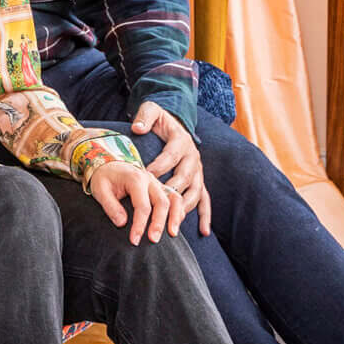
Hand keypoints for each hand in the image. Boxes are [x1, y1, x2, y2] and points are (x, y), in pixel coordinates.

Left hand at [86, 155, 179, 243]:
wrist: (109, 164)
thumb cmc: (104, 177)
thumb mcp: (99, 190)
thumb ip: (110, 206)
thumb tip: (122, 223)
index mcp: (135, 178)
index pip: (142, 205)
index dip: (140, 225)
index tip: (134, 240)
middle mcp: (150, 179)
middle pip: (162, 202)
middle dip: (159, 223)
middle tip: (153, 240)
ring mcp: (157, 183)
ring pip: (174, 198)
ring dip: (175, 217)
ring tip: (172, 234)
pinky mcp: (160, 188)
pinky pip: (175, 198)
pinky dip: (178, 211)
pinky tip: (174, 225)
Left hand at [130, 101, 207, 218]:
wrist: (175, 122)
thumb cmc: (159, 119)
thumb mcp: (151, 110)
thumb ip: (144, 117)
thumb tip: (138, 127)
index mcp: (181, 141)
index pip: (170, 156)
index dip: (159, 167)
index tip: (146, 179)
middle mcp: (193, 157)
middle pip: (184, 178)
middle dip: (171, 194)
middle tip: (157, 208)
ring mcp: (198, 172)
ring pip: (196, 192)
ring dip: (185, 209)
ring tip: (174, 224)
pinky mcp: (200, 182)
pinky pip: (205, 200)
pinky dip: (205, 216)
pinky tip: (203, 232)